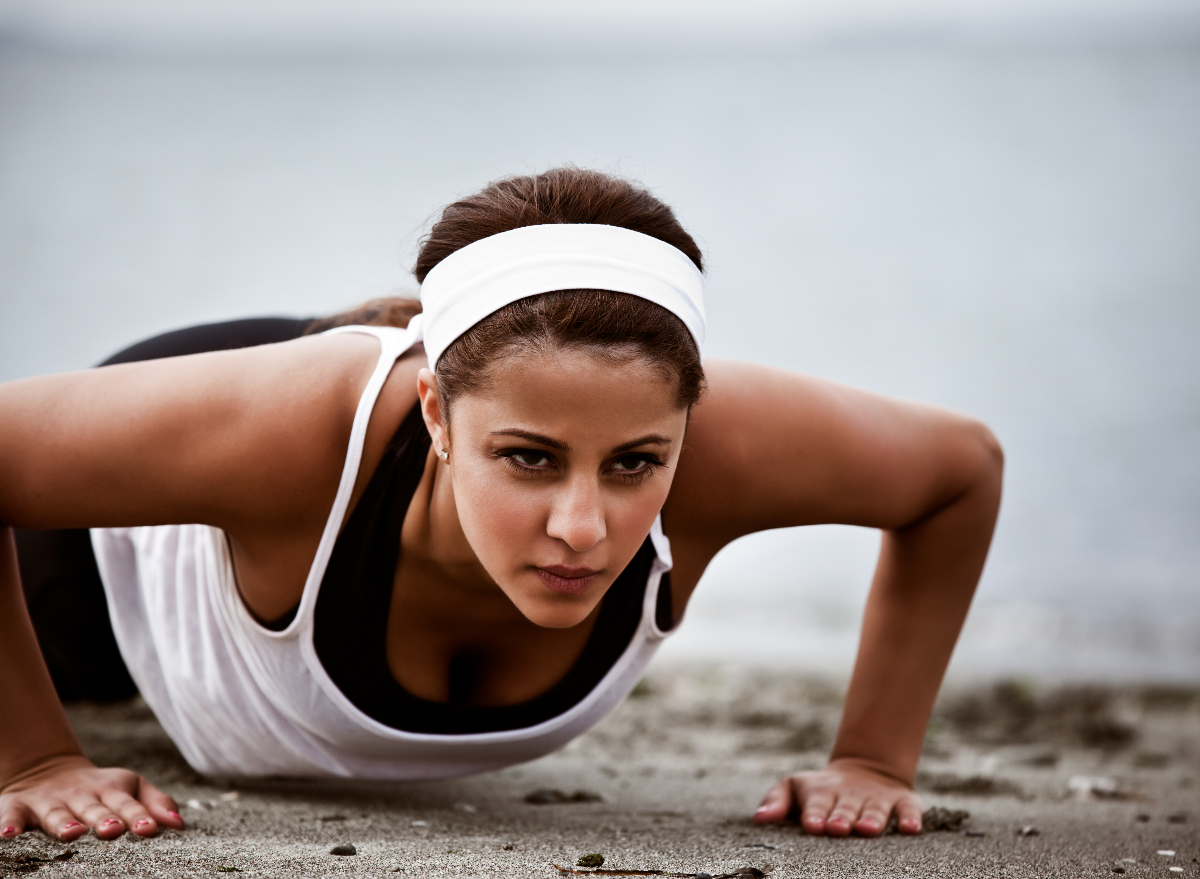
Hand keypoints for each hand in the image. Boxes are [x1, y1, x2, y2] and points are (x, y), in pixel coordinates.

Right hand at [0, 755, 183, 840]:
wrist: (48, 771)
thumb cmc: (100, 789)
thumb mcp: (131, 788)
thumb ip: (156, 804)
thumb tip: (181, 823)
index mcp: (111, 792)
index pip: (127, 804)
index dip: (138, 816)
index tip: (150, 829)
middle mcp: (81, 796)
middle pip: (94, 808)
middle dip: (103, 819)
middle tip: (113, 830)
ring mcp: (50, 802)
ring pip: (57, 813)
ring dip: (63, 822)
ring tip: (71, 832)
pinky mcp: (19, 807)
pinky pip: (12, 815)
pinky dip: (9, 823)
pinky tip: (8, 834)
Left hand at [753, 757, 923, 836]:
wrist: (865, 771)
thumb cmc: (820, 791)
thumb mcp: (795, 789)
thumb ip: (777, 801)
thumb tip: (758, 817)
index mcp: (822, 793)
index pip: (816, 803)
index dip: (815, 813)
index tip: (812, 825)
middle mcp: (850, 797)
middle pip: (845, 808)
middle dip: (841, 818)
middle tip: (836, 828)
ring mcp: (877, 799)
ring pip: (875, 810)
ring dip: (871, 819)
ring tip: (867, 829)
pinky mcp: (902, 802)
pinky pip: (909, 809)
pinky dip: (911, 817)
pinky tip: (911, 828)